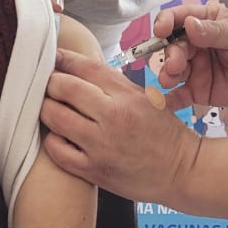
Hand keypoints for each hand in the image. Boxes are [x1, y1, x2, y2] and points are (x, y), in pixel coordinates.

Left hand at [41, 48, 199, 205]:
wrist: (181, 170)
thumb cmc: (163, 134)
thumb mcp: (144, 98)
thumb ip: (112, 84)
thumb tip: (76, 69)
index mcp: (126, 95)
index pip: (86, 66)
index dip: (63, 57)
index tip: (53, 56)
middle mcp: (113, 116)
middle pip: (63, 87)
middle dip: (50, 82)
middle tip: (48, 85)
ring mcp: (101, 145)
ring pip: (54, 116)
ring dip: (46, 109)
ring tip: (50, 109)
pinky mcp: (93, 169)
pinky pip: (56, 150)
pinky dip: (52, 139)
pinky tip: (58, 136)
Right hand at [150, 3, 227, 111]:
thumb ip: (214, 31)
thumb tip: (189, 24)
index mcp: (204, 21)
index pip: (177, 18)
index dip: (165, 23)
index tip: (162, 30)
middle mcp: (195, 44)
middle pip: (172, 46)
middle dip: (169, 54)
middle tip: (175, 64)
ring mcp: (195, 68)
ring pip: (172, 70)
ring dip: (166, 74)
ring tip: (169, 79)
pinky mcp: (199, 90)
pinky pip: (179, 95)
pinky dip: (169, 100)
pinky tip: (162, 102)